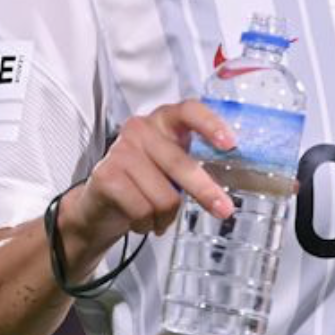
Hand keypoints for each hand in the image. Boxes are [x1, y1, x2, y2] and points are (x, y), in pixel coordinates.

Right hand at [68, 100, 235, 243]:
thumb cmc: (144, 183)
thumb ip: (195, 163)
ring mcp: (121, 150)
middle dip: (205, 191)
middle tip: (223, 210)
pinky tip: (140, 219)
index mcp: (163, 120)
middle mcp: (141, 128)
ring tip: (157, 217)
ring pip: (164, 196)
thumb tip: (234, 178)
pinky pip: (143, 210)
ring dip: (165, 217)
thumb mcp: (172, 167)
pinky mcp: (107, 175)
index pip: (189, 110)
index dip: (210, 124)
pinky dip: (147, 224)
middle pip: (180, 163)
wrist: (99, 206)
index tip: (230, 143)